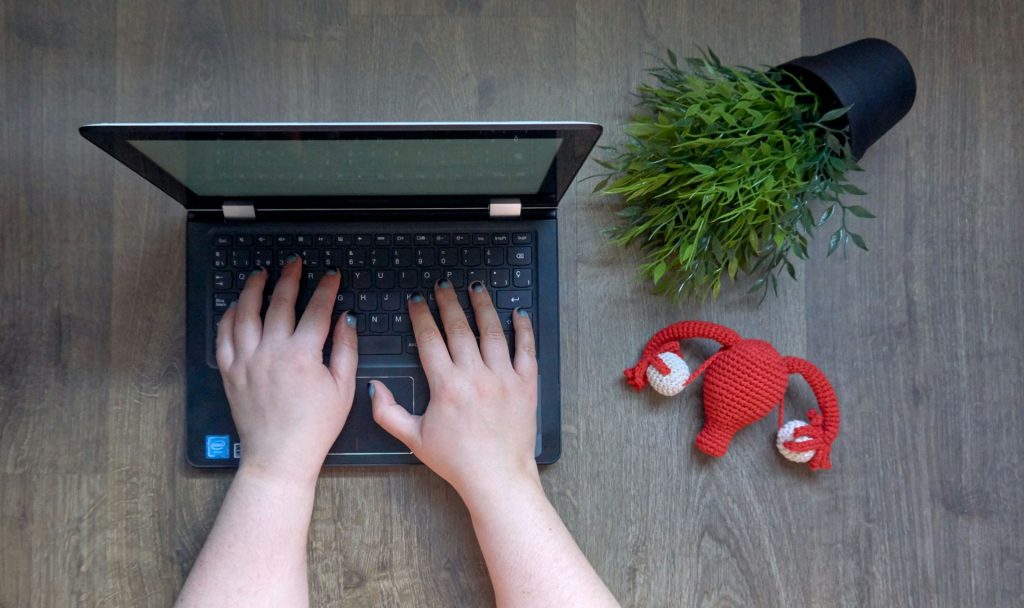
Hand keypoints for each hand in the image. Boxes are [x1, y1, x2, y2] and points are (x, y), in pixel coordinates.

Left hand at [215, 256, 357, 481]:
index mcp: (302, 355)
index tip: (332, 275)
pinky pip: (224, 336)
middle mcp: (271, 352)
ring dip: (254, 289)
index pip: (317, 309)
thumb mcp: (343, 388)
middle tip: (294, 263)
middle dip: (289, 278)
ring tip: (261, 274)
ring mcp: (246, 360)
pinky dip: (229, 317)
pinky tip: (236, 307)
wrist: (280, 455)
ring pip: (246, 313)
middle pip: (279, 303)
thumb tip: (346, 319)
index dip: (326, 288)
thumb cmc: (315, 427)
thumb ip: (345, 349)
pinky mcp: (230, 372)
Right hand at [369, 279, 538, 501]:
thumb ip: (388, 411)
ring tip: (475, 288)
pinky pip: (526, 350)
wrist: (496, 478)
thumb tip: (372, 387)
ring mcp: (503, 378)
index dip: (421, 315)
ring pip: (492, 332)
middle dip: (448, 302)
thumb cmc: (456, 461)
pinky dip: (523, 329)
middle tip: (443, 285)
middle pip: (459, 328)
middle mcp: (475, 376)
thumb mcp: (414, 438)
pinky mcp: (525, 386)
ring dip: (483, 306)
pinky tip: (519, 313)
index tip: (417, 300)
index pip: (430, 339)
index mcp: (446, 385)